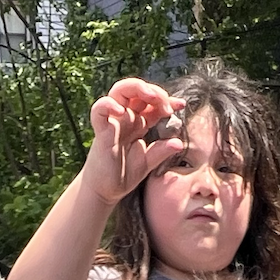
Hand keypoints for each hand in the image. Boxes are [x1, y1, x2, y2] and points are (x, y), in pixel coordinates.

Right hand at [83, 79, 184, 204]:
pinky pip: (99, 110)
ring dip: (136, 87)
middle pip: (136, 90)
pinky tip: (121, 111)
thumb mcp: (148, 162)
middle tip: (166, 104)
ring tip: (151, 97)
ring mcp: (113, 122)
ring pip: (119, 91)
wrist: (106, 192)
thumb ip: (162, 151)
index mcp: (138, 122)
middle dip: (153, 90)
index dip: (167, 99)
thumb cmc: (124, 174)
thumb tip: (180, 143)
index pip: (152, 102)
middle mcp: (125, 118)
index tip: (181, 105)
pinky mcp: (101, 132)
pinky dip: (108, 105)